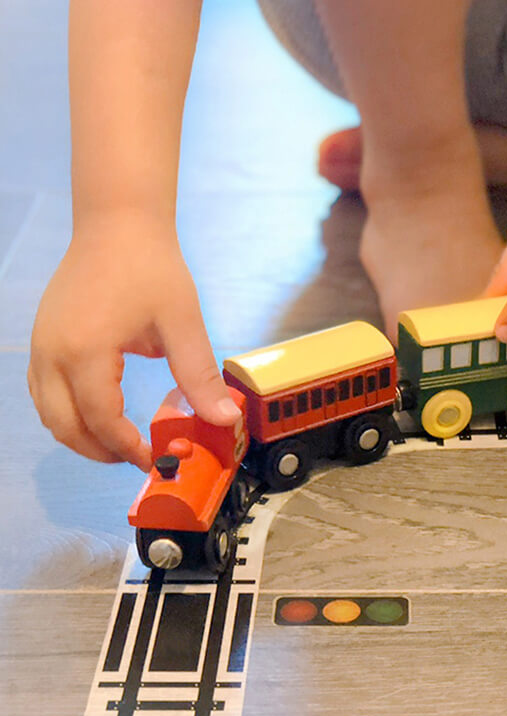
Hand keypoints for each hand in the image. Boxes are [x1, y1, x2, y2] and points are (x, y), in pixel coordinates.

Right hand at [29, 211, 240, 470]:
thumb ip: (199, 376)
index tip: (154, 458)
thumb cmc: (149, 265)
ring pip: (49, 414)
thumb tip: (224, 418)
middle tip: (139, 457)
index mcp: (85, 351)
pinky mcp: (41, 339)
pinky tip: (100, 414)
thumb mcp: (183, 324)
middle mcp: (52, 352)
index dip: (128, 448)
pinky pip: (43, 392)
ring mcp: (40, 345)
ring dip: (82, 436)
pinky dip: (67, 413)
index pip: (101, 421)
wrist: (118, 223)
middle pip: (66, 427)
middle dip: (102, 452)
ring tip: (121, 442)